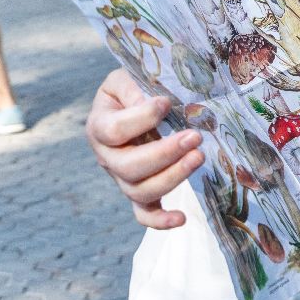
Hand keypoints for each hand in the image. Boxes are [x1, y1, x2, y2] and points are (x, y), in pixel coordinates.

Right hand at [86, 69, 202, 229]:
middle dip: (165, 153)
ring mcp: (123, 178)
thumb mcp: (126, 79)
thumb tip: (152, 103)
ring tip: (199, 157)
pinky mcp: (140, 192)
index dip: (140, 119)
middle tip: (195, 137)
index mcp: (100, 126)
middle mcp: (108, 157)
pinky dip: (160, 221)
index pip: (114, 130)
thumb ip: (132, 87)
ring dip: (172, 177)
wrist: (133, 108)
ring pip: (140, 191)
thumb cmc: (132, 92)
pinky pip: (144, 214)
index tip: (166, 103)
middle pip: (129, 167)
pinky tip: (181, 218)